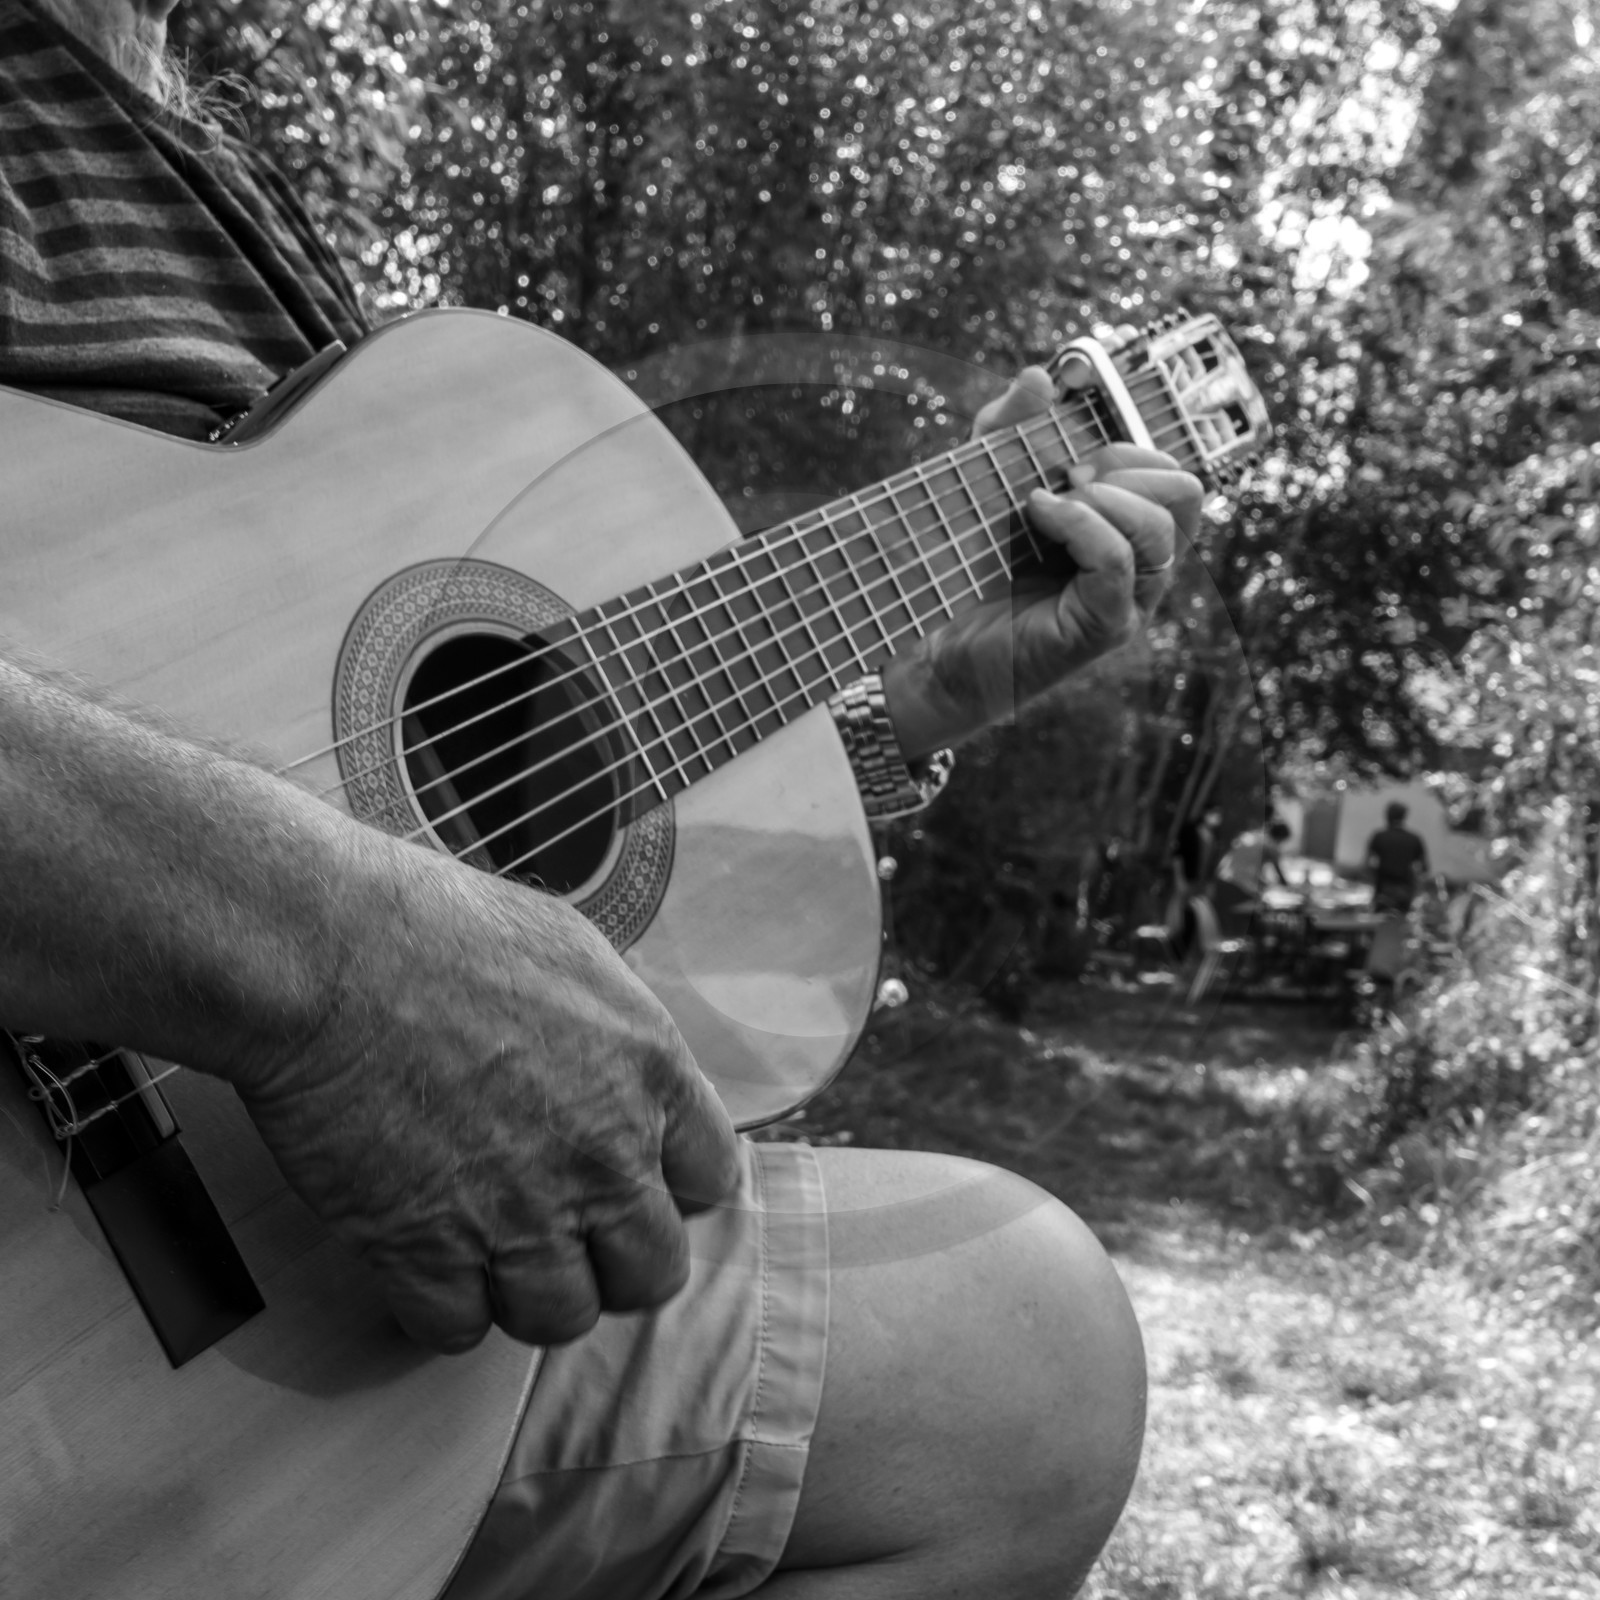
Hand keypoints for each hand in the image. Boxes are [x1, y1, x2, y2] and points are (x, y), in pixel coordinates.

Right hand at [234, 835, 740, 1352]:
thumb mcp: (571, 951)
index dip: (672, 1186)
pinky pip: (458, 1329)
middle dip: (615, 1261)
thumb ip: (617, 1031)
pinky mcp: (425, 1251)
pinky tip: (426, 1260)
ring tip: (494, 1248)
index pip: (712, 1179)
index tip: (636, 1179)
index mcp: (650, 1074)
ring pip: (561, 1318)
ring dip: (530, 1291)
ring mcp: (519, 1213)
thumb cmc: (442, 928)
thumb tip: (621, 1067)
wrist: (331, 955)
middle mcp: (603, 1157)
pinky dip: (442, 1306)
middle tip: (570, 1232)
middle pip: (654, 1273)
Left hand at [882, 366, 1203, 757]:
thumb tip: (1041, 375)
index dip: (1132, 445)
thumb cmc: (966, 571)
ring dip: (1104, 497)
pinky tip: (1039, 515)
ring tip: (1044, 503)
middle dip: (1126, 467)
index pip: (1174, 473)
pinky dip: (1082, 525)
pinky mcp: (1103, 628)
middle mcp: (1140, 568)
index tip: (1071, 451)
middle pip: (1186, 493)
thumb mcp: (984, 481)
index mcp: (1127, 532)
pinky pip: (1121, 563)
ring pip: (1163, 526)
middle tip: (1065, 477)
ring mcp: (1128, 601)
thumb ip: (1008, 429)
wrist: (933, 646)